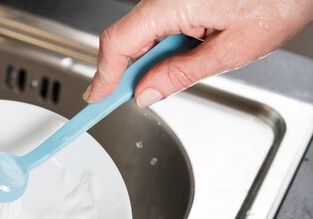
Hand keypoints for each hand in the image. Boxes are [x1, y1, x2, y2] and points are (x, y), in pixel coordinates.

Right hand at [84, 0, 312, 105]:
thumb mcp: (231, 51)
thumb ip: (181, 74)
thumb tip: (146, 93)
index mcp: (173, 2)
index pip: (119, 43)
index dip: (103, 75)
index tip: (95, 100)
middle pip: (127, 38)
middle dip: (128, 72)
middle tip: (138, 98)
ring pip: (143, 33)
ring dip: (151, 60)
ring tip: (187, 67)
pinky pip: (159, 23)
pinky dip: (164, 46)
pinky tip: (190, 53)